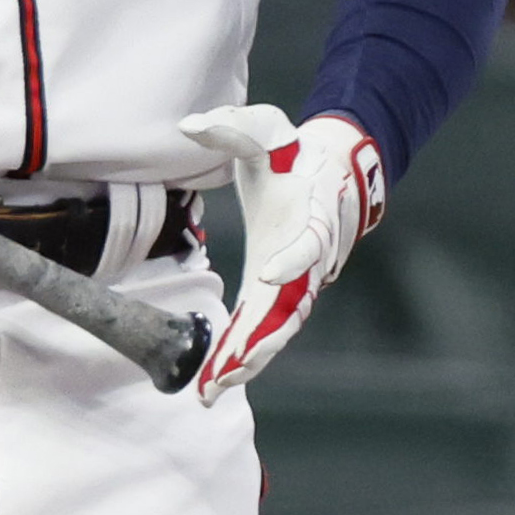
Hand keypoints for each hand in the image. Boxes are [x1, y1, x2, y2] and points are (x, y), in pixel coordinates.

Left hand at [174, 104, 382, 405]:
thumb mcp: (264, 129)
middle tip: (232, 368)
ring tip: (212, 390)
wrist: (326, 175)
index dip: (295, 258)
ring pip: (277, 331)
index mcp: (310, 218)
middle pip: (290, 306)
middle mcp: (307, 260)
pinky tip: (213, 385)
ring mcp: (296, 284)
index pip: (308, 243)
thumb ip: (230, 127)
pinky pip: (265, 334)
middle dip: (263, 339)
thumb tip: (189, 125)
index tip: (272, 273)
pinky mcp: (280, 296)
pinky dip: (243, 359)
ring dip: (247, 361)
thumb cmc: (291, 154)